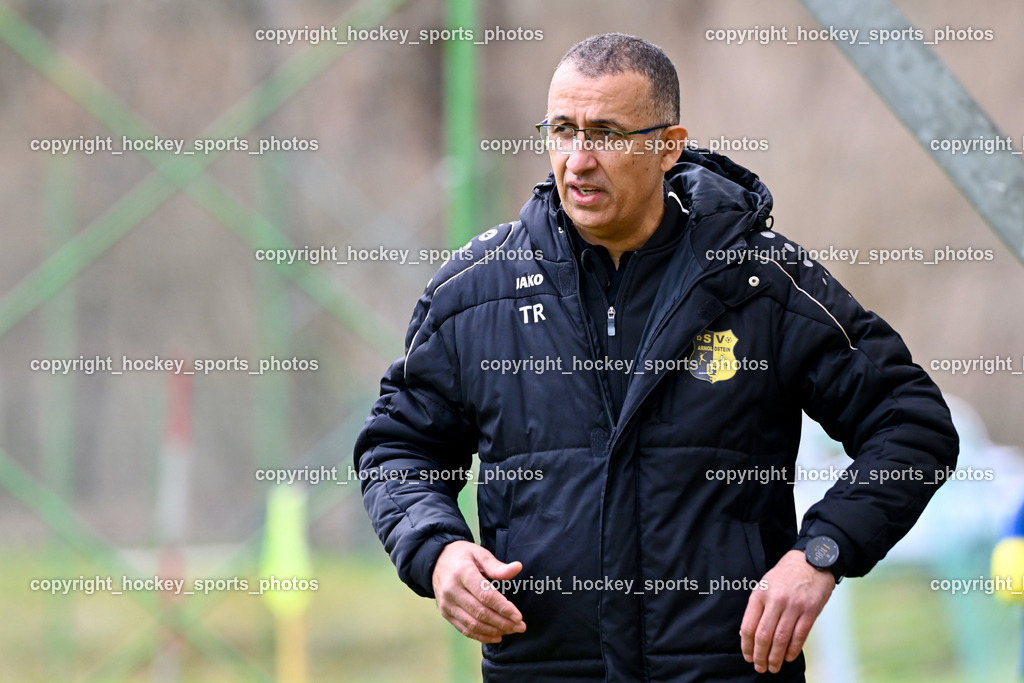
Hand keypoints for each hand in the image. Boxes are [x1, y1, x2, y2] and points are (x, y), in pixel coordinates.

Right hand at [431, 540, 526, 643]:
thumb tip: (517, 568)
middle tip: (520, 626)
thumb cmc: (463, 556)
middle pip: (480, 612)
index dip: (503, 608)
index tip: (518, 616)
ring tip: (512, 630)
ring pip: (473, 624)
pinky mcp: (445, 613)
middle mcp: (452, 590)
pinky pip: (464, 629)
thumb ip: (497, 565)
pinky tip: (497, 636)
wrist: (436, 561)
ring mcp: (447, 604)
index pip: (485, 595)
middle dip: (503, 622)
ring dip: (494, 630)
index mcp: (462, 573)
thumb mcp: (479, 554)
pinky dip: (482, 636)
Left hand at [739, 549, 834, 673]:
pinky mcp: (810, 611)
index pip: (748, 626)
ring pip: (781, 639)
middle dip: (760, 656)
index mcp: (760, 594)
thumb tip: (750, 633)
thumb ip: (758, 606)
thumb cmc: (785, 574)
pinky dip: (793, 650)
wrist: (811, 560)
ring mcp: (794, 606)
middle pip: (764, 635)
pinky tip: (789, 657)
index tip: (748, 656)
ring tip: (773, 667)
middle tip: (759, 668)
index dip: (747, 645)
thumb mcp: (765, 584)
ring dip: (776, 657)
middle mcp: (775, 600)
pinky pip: (800, 636)